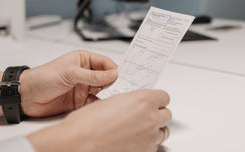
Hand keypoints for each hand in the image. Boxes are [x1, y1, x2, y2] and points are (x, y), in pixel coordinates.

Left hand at [20, 50, 117, 117]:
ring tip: (112, 97)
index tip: (121, 76)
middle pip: (106, 77)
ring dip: (107, 94)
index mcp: (83, 60)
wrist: (26, 96)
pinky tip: (102, 105)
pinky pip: (94, 102)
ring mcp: (83, 87)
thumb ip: (92, 75)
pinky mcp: (79, 101)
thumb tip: (112, 74)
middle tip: (120, 88)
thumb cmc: (43, 77)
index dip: (114, 69)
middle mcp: (85, 73)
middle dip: (113, 82)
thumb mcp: (70, 73)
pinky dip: (99, 104)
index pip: (105, 63)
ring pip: (101, 90)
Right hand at [27, 89, 171, 151]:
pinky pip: (153, 146)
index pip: (164, 97)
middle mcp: (150, 118)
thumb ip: (131, 101)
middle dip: (156, 115)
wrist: (77, 145)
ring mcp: (149, 137)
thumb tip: (137, 104)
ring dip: (153, 130)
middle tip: (144, 116)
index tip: (153, 102)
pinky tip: (132, 141)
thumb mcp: (112, 101)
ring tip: (137, 130)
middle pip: (166, 114)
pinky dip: (146, 144)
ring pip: (161, 131)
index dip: (157, 100)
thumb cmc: (87, 124)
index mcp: (144, 100)